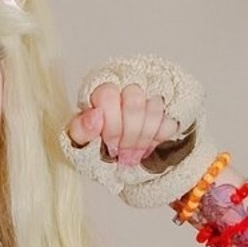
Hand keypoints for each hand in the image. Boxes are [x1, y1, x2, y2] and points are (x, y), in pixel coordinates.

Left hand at [65, 82, 179, 165]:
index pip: (109, 95)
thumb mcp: (79, 140)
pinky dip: (158, 139)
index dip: (112, 124)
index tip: (110, 145)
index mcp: (101, 93)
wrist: (111, 156)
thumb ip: (81, 128)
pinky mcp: (163, 113)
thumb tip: (95, 116)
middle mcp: (125, 90)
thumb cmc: (93, 144)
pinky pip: (168, 122)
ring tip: (133, 153)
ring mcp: (147, 99)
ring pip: (154, 108)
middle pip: (135, 100)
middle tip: (122, 153)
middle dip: (129, 133)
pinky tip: (147, 147)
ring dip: (143, 138)